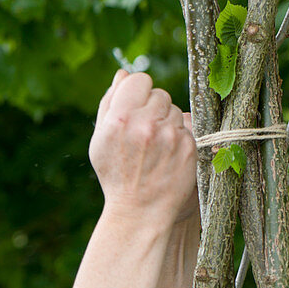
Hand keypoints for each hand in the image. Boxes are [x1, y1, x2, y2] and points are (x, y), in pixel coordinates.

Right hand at [89, 71, 196, 229]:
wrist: (139, 213)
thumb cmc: (117, 176)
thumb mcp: (100, 142)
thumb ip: (109, 104)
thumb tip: (123, 74)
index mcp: (120, 118)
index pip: (139, 80)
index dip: (138, 94)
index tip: (137, 110)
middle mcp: (145, 124)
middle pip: (160, 94)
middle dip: (153, 110)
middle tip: (146, 136)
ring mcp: (170, 136)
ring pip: (176, 111)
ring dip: (168, 124)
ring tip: (157, 150)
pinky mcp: (188, 147)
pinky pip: (187, 128)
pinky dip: (180, 139)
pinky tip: (169, 157)